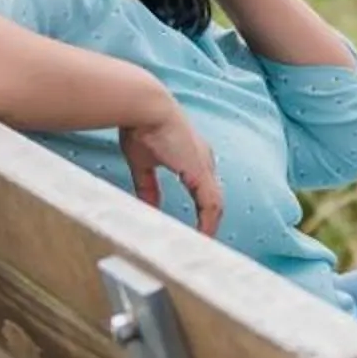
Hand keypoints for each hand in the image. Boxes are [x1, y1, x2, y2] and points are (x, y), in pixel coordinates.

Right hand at [120, 91, 223, 234]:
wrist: (145, 107)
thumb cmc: (141, 126)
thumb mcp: (143, 163)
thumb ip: (147, 187)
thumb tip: (146, 207)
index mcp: (193, 159)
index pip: (203, 193)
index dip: (201, 214)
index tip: (195, 233)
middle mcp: (204, 162)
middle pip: (212, 201)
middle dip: (208, 224)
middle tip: (202, 247)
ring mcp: (204, 166)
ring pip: (214, 205)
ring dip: (209, 228)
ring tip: (203, 249)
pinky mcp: (200, 172)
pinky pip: (211, 204)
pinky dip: (208, 223)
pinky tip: (203, 238)